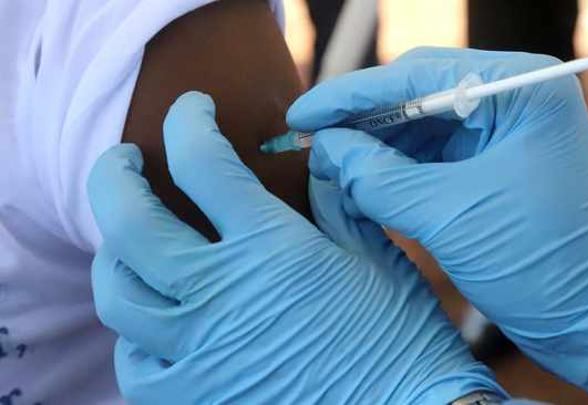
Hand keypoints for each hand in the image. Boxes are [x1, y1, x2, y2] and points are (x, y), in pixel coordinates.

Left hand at [87, 92, 505, 403]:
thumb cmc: (399, 335)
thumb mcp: (375, 254)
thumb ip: (337, 198)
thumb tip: (317, 153)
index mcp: (271, 248)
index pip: (202, 163)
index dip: (188, 121)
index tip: (192, 109)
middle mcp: (222, 294)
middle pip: (129, 222)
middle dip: (113, 176)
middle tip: (122, 159)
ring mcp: (201, 351)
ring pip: (117, 293)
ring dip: (113, 254)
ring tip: (130, 240)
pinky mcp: (198, 397)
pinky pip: (135, 362)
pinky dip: (135, 333)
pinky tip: (157, 321)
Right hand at [287, 48, 587, 402]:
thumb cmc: (538, 262)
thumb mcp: (448, 216)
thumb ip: (380, 177)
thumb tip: (327, 148)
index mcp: (522, 89)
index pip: (418, 75)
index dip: (351, 96)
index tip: (302, 114)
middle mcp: (516, 95)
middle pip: (417, 92)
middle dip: (360, 119)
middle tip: (306, 137)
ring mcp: (506, 126)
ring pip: (420, 123)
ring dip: (374, 144)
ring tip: (327, 162)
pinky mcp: (495, 158)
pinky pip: (433, 151)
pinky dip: (396, 165)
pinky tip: (361, 178)